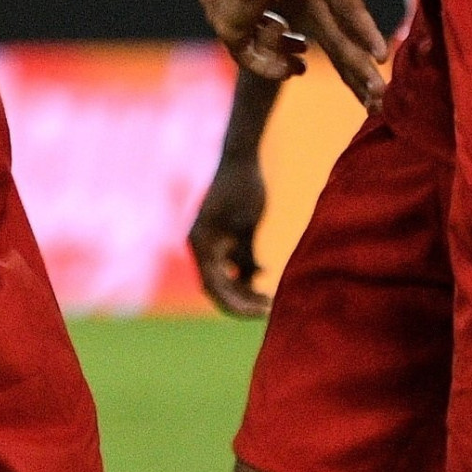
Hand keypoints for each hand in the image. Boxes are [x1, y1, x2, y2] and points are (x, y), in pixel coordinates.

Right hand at [189, 147, 271, 318]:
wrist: (240, 160)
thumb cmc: (244, 186)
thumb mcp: (248, 221)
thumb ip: (246, 252)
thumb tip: (254, 278)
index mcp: (200, 243)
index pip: (213, 286)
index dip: (234, 304)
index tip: (258, 312)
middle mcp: (202, 247)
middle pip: (218, 288)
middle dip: (241, 302)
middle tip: (269, 310)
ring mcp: (212, 244)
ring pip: (225, 280)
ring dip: (244, 292)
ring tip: (270, 300)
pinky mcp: (224, 240)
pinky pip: (232, 267)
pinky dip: (246, 276)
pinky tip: (263, 276)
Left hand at [201, 0, 305, 83]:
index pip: (245, 10)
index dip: (269, 23)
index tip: (289, 29)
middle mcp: (215, 3)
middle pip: (247, 30)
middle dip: (276, 41)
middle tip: (300, 48)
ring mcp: (219, 18)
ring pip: (248, 48)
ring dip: (276, 59)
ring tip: (300, 66)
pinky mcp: (229, 31)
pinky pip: (248, 58)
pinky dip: (269, 66)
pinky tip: (290, 70)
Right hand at [297, 0, 411, 109]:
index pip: (347, 8)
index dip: (363, 31)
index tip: (382, 55)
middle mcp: (315, 3)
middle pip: (337, 40)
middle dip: (358, 68)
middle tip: (380, 91)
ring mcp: (316, 22)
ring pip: (335, 57)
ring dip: (355, 83)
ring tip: (377, 105)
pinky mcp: (322, 35)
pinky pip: (337, 62)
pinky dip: (352, 83)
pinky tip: (368, 103)